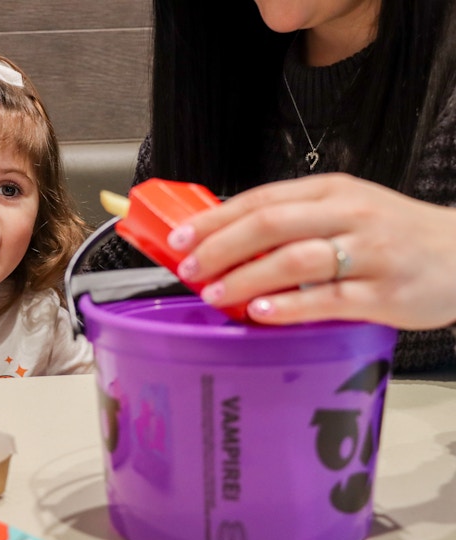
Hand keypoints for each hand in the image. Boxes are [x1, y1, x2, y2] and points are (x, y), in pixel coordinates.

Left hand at [168, 173, 455, 328]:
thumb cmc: (392, 234)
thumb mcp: (345, 210)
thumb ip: (293, 221)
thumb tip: (226, 240)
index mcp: (331, 191)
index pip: (261, 199)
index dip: (215, 219)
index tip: (180, 239)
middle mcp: (348, 215)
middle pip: (271, 224)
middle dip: (222, 246)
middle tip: (191, 268)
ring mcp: (369, 253)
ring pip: (296, 259)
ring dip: (248, 277)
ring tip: (216, 294)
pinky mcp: (385, 292)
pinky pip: (331, 298)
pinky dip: (291, 306)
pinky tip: (262, 313)